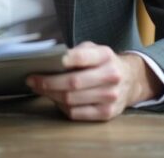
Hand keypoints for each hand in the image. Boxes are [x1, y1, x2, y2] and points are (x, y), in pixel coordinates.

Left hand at [26, 41, 162, 120]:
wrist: (131, 80)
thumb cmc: (103, 63)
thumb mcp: (94, 49)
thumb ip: (75, 53)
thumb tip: (46, 61)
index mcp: (105, 56)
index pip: (80, 57)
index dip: (60, 61)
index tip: (41, 63)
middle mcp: (111, 76)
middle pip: (72, 83)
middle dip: (47, 82)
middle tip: (32, 80)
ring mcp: (110, 97)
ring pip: (71, 100)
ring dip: (50, 95)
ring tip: (39, 89)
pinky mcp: (107, 113)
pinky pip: (76, 113)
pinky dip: (61, 107)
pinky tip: (55, 99)